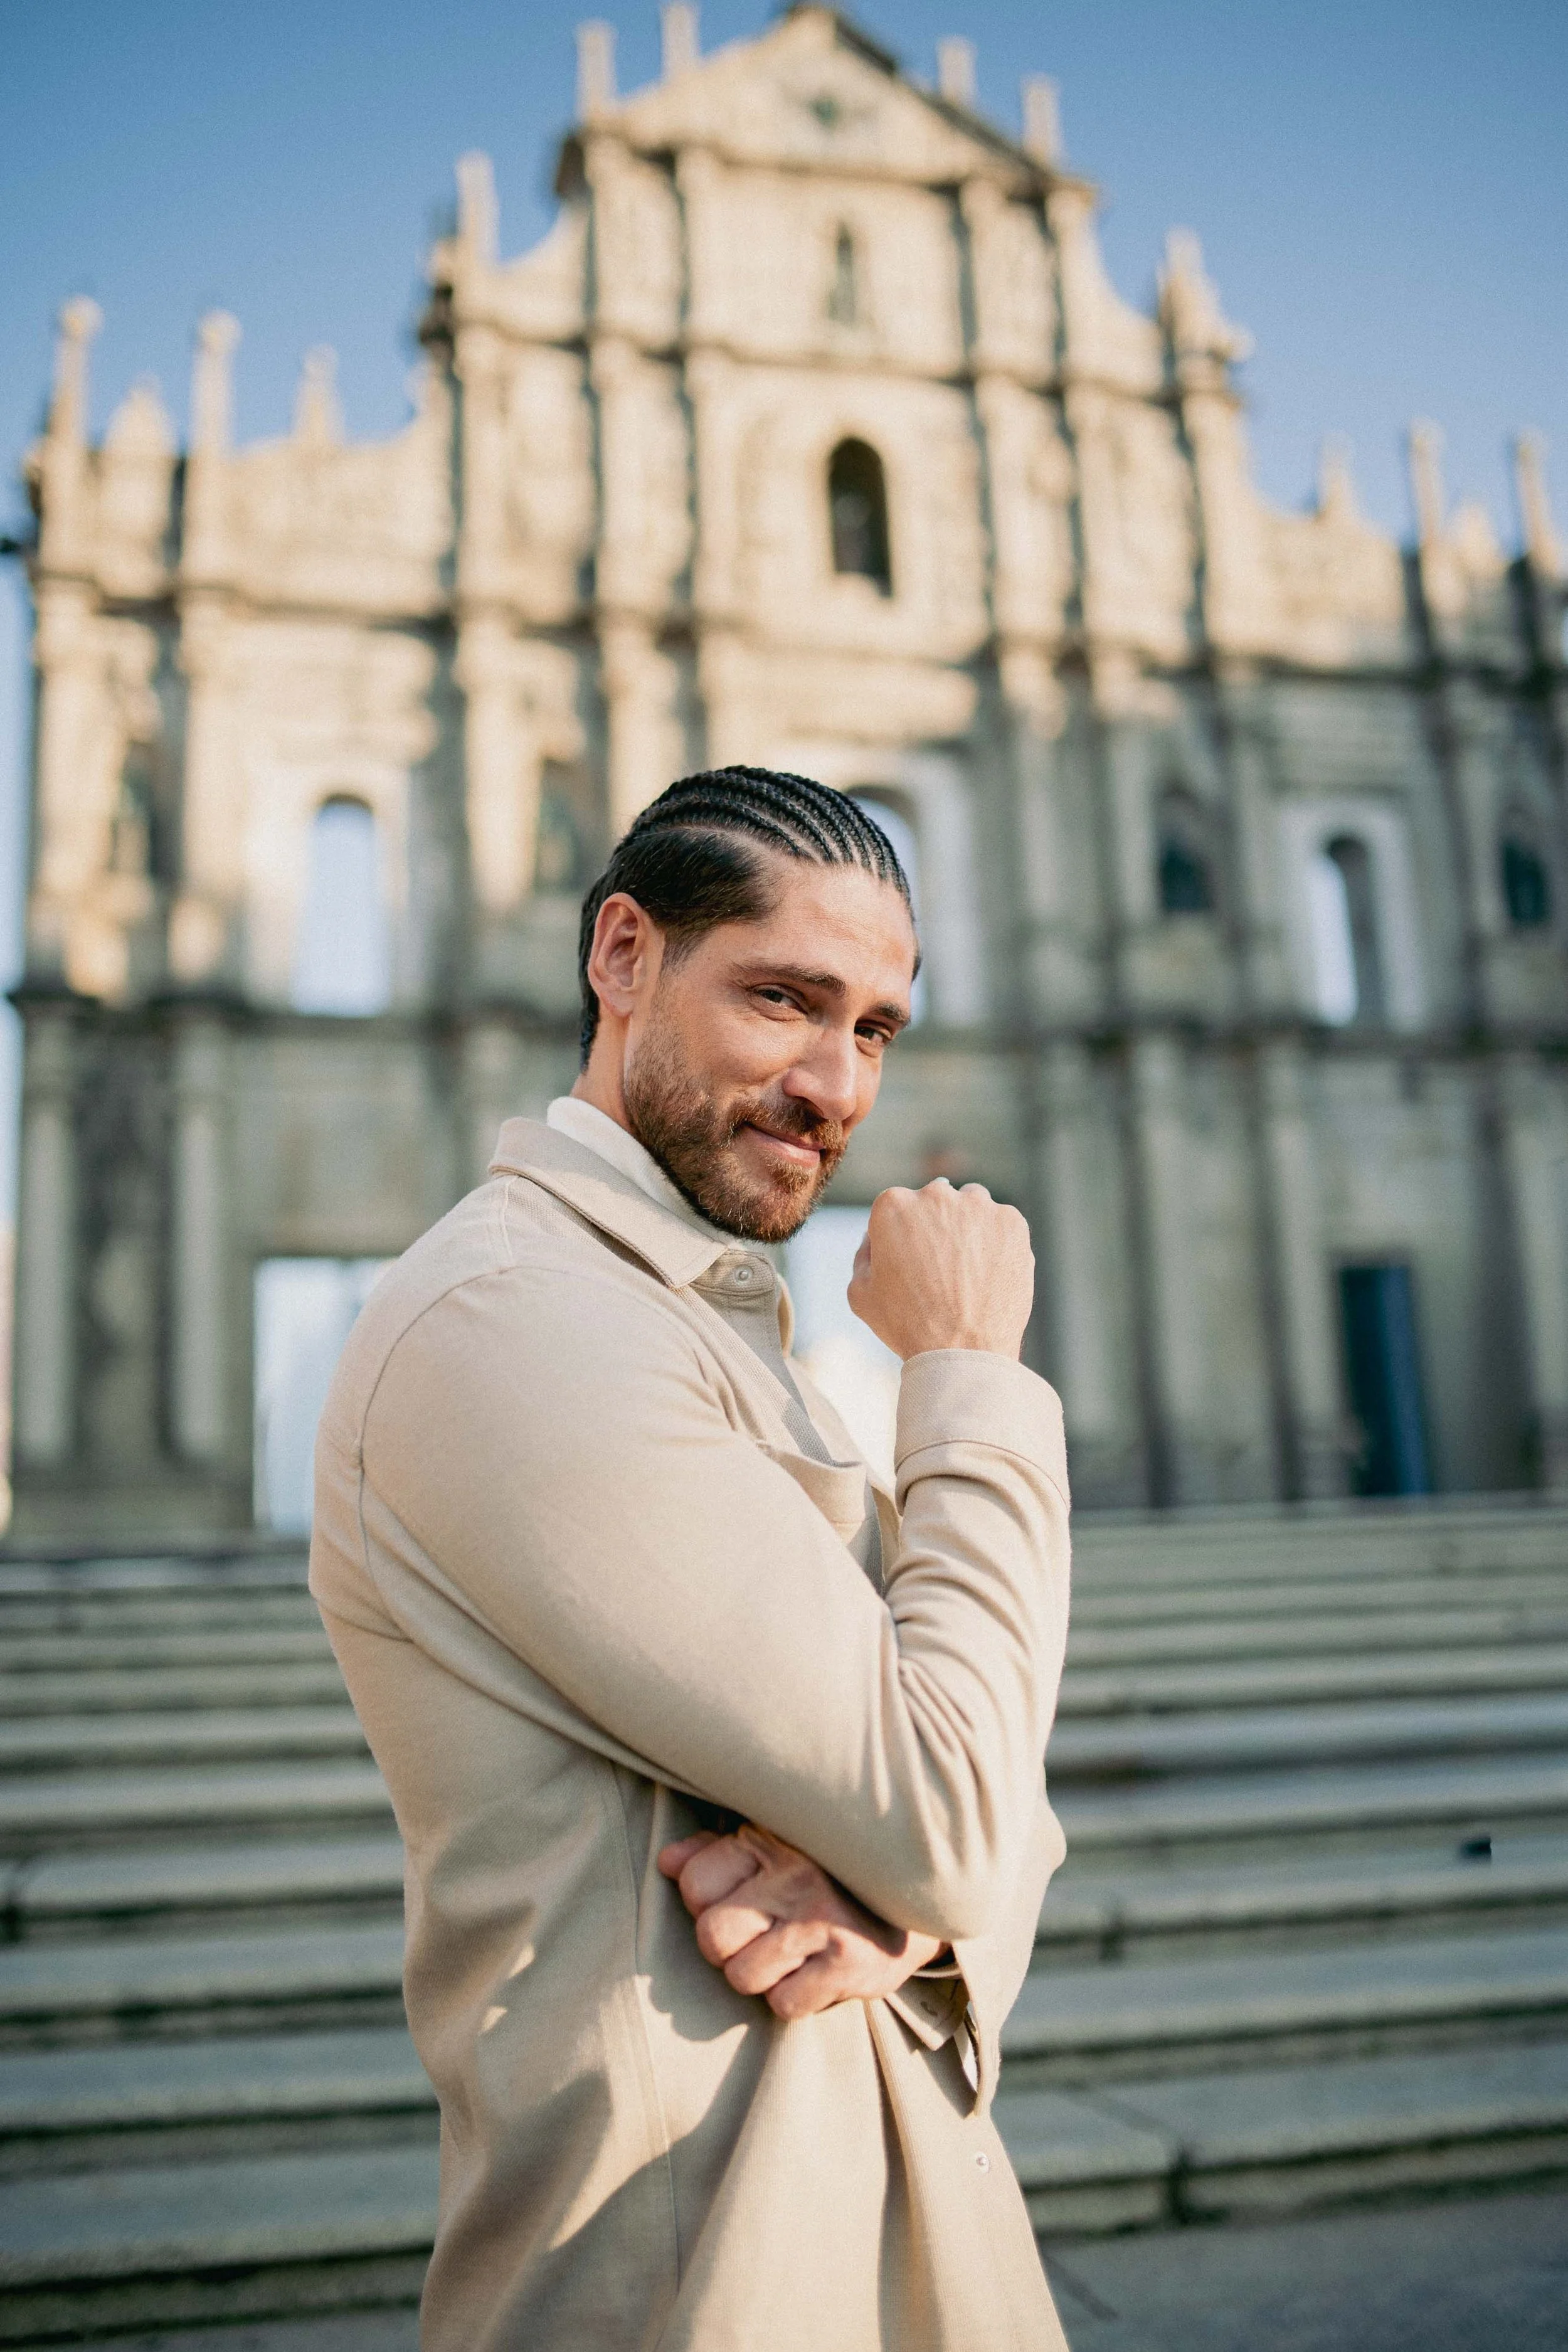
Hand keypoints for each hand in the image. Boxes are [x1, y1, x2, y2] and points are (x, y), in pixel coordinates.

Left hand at [658, 1823, 945, 2019]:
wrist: (920, 1889)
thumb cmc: (829, 1868)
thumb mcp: (775, 1843)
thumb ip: (716, 1851)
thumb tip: (666, 1864)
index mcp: (770, 1839)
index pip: (692, 1883)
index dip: (704, 1902)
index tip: (735, 1899)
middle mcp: (794, 1876)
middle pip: (711, 1937)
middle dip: (727, 1948)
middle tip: (758, 1937)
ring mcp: (823, 1920)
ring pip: (742, 1977)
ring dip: (761, 1977)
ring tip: (788, 1955)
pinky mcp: (850, 1964)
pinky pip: (784, 2004)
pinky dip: (794, 1998)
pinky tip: (815, 1973)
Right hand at [847, 1180, 1033, 1361]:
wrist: (963, 1351)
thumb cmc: (907, 1325)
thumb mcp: (861, 1293)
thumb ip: (864, 1254)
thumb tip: (875, 1237)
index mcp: (894, 1205)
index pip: (898, 1208)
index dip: (902, 1237)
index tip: (910, 1263)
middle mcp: (936, 1195)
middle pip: (935, 1202)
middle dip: (936, 1227)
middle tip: (940, 1269)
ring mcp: (978, 1206)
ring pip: (972, 1207)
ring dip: (968, 1228)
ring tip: (967, 1272)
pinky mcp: (1012, 1222)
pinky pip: (1001, 1224)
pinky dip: (997, 1243)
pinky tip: (989, 1274)